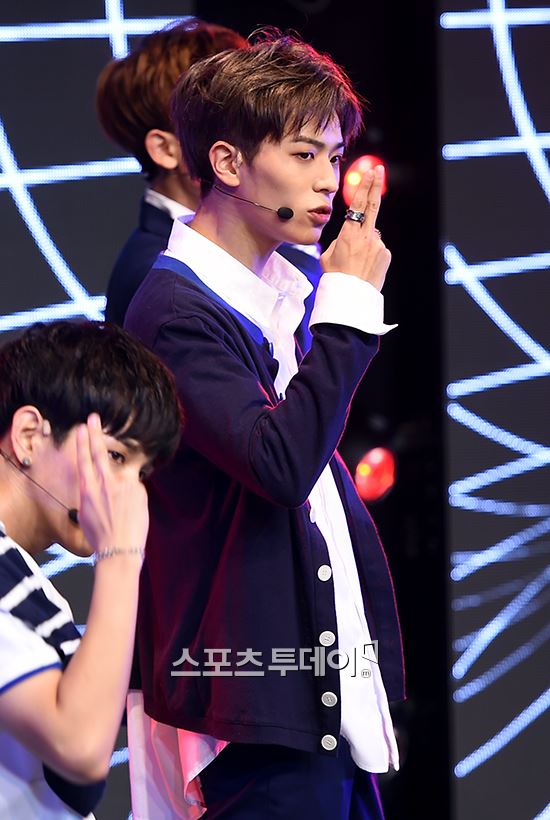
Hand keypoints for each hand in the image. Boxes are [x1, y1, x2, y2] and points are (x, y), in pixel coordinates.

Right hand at [76, 414, 147, 556]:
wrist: (120, 549)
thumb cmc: (100, 536)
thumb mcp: (86, 513)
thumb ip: (92, 493)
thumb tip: (99, 482)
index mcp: (88, 489)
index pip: (84, 459)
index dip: (82, 442)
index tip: (82, 428)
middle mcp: (105, 483)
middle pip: (99, 452)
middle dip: (95, 433)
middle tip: (94, 417)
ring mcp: (123, 484)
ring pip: (122, 469)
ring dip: (121, 475)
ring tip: (119, 492)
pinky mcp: (139, 489)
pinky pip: (135, 484)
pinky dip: (132, 493)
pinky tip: (130, 510)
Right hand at [321, 165, 390, 290]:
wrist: (350, 296)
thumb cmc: (336, 277)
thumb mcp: (328, 255)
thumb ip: (339, 240)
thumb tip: (349, 235)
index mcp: (349, 234)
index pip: (359, 204)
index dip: (365, 186)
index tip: (370, 173)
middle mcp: (366, 236)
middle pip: (373, 206)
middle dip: (375, 186)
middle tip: (378, 170)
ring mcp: (378, 245)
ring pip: (372, 236)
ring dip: (365, 243)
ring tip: (356, 262)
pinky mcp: (385, 254)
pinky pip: (377, 249)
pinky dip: (372, 254)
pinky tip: (364, 266)